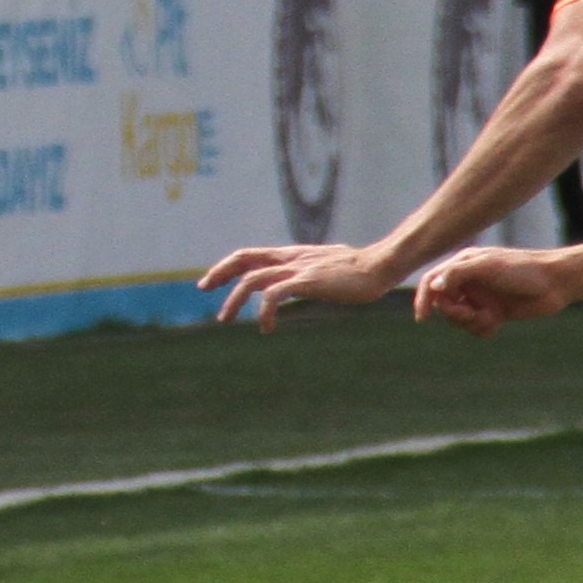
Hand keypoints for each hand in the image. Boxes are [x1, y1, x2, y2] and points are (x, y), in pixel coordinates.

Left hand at [201, 240, 394, 328]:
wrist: (380, 266)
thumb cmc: (357, 274)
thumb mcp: (323, 277)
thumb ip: (303, 286)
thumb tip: (290, 303)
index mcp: (292, 256)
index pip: (251, 254)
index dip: (228, 265)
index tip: (211, 280)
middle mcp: (290, 258)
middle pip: (244, 258)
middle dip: (220, 272)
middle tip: (203, 288)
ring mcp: (297, 268)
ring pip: (252, 278)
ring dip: (234, 299)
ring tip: (225, 318)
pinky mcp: (307, 280)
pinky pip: (274, 294)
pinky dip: (264, 311)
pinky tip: (265, 327)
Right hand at [408, 247, 568, 335]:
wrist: (555, 283)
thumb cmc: (523, 269)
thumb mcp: (488, 267)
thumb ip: (458, 273)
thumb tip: (433, 287)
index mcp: (464, 265)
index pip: (432, 281)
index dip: (424, 299)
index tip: (423, 317)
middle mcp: (469, 281)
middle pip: (444, 304)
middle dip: (454, 314)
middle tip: (470, 314)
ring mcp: (481, 298)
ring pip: (460, 319)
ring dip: (470, 323)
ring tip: (489, 318)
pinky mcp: (494, 313)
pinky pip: (476, 328)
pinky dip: (482, 330)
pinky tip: (495, 325)